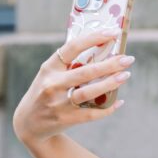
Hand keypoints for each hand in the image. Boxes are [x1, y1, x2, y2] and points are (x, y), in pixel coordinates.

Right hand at [12, 29, 134, 143]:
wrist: (29, 123)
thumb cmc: (46, 92)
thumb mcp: (50, 74)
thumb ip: (69, 64)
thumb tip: (102, 49)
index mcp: (49, 68)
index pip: (72, 47)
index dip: (94, 38)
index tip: (112, 33)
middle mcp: (52, 84)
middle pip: (86, 72)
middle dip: (110, 64)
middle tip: (128, 59)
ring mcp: (58, 103)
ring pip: (88, 92)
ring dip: (110, 83)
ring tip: (126, 75)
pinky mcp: (65, 119)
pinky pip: (91, 114)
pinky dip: (107, 108)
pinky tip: (119, 101)